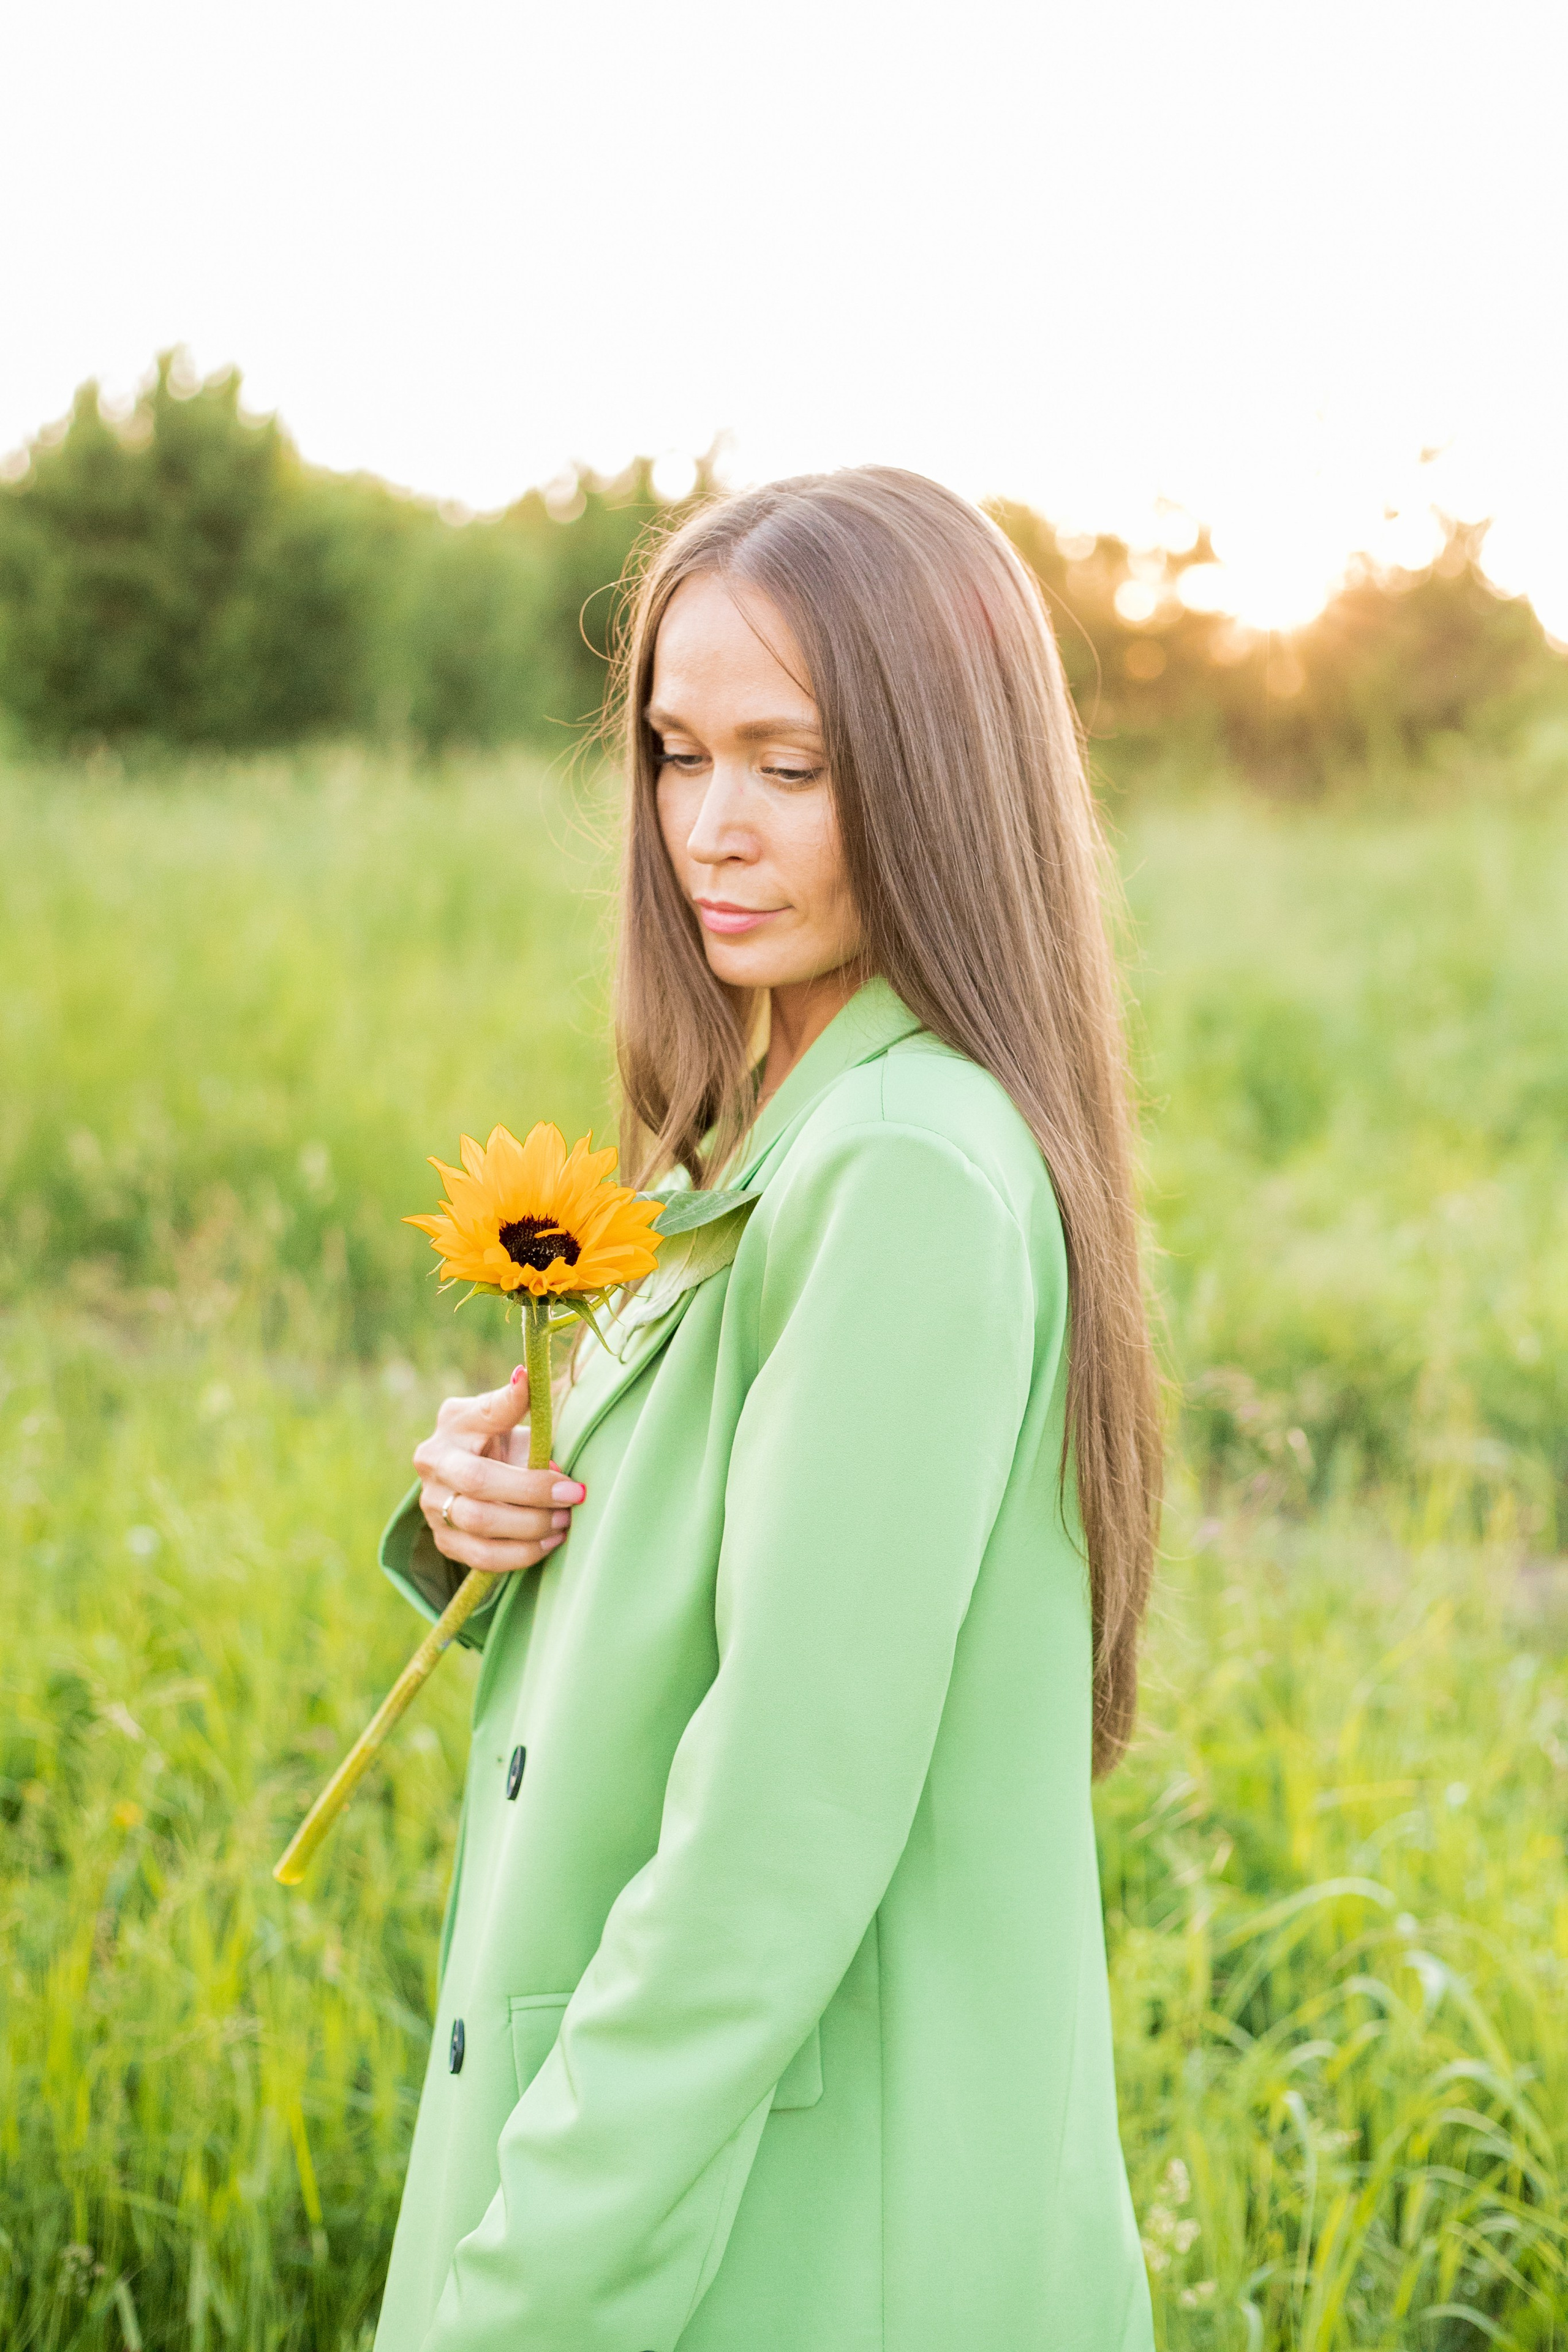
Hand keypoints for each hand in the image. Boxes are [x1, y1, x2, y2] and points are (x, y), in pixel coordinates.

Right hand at [413, 1368, 585, 1576]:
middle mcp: (434, 1462)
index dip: (515, 1403)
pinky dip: (521, 1553)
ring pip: (480, 1524)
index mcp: (454, 1423)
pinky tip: (548, 1543)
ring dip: (531, 1527)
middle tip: (573, 1494)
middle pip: (479, 1481)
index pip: (486, 1411)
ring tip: (563, 1521)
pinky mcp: (443, 1539)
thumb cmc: (499, 1443)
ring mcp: (432, 1504)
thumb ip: (523, 1419)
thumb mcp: (509, 1419)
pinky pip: (482, 1557)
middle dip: (533, 1491)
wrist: (467, 1478)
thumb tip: (540, 1423)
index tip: (546, 1402)